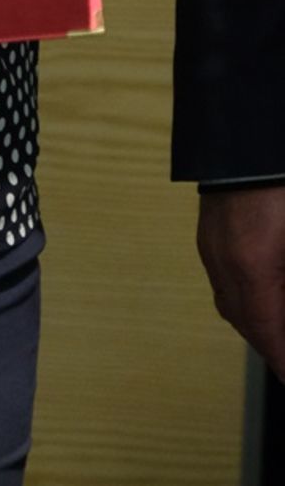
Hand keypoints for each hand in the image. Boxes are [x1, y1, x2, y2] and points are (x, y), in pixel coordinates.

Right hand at [197, 187, 284, 379]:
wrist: (250, 126)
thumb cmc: (280, 183)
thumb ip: (284, 281)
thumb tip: (281, 313)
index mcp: (252, 264)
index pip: (268, 333)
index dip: (281, 359)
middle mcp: (222, 257)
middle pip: (245, 321)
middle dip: (271, 345)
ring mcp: (211, 239)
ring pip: (229, 301)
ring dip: (256, 322)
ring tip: (278, 329)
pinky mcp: (210, 225)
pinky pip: (223, 276)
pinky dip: (244, 296)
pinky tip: (263, 292)